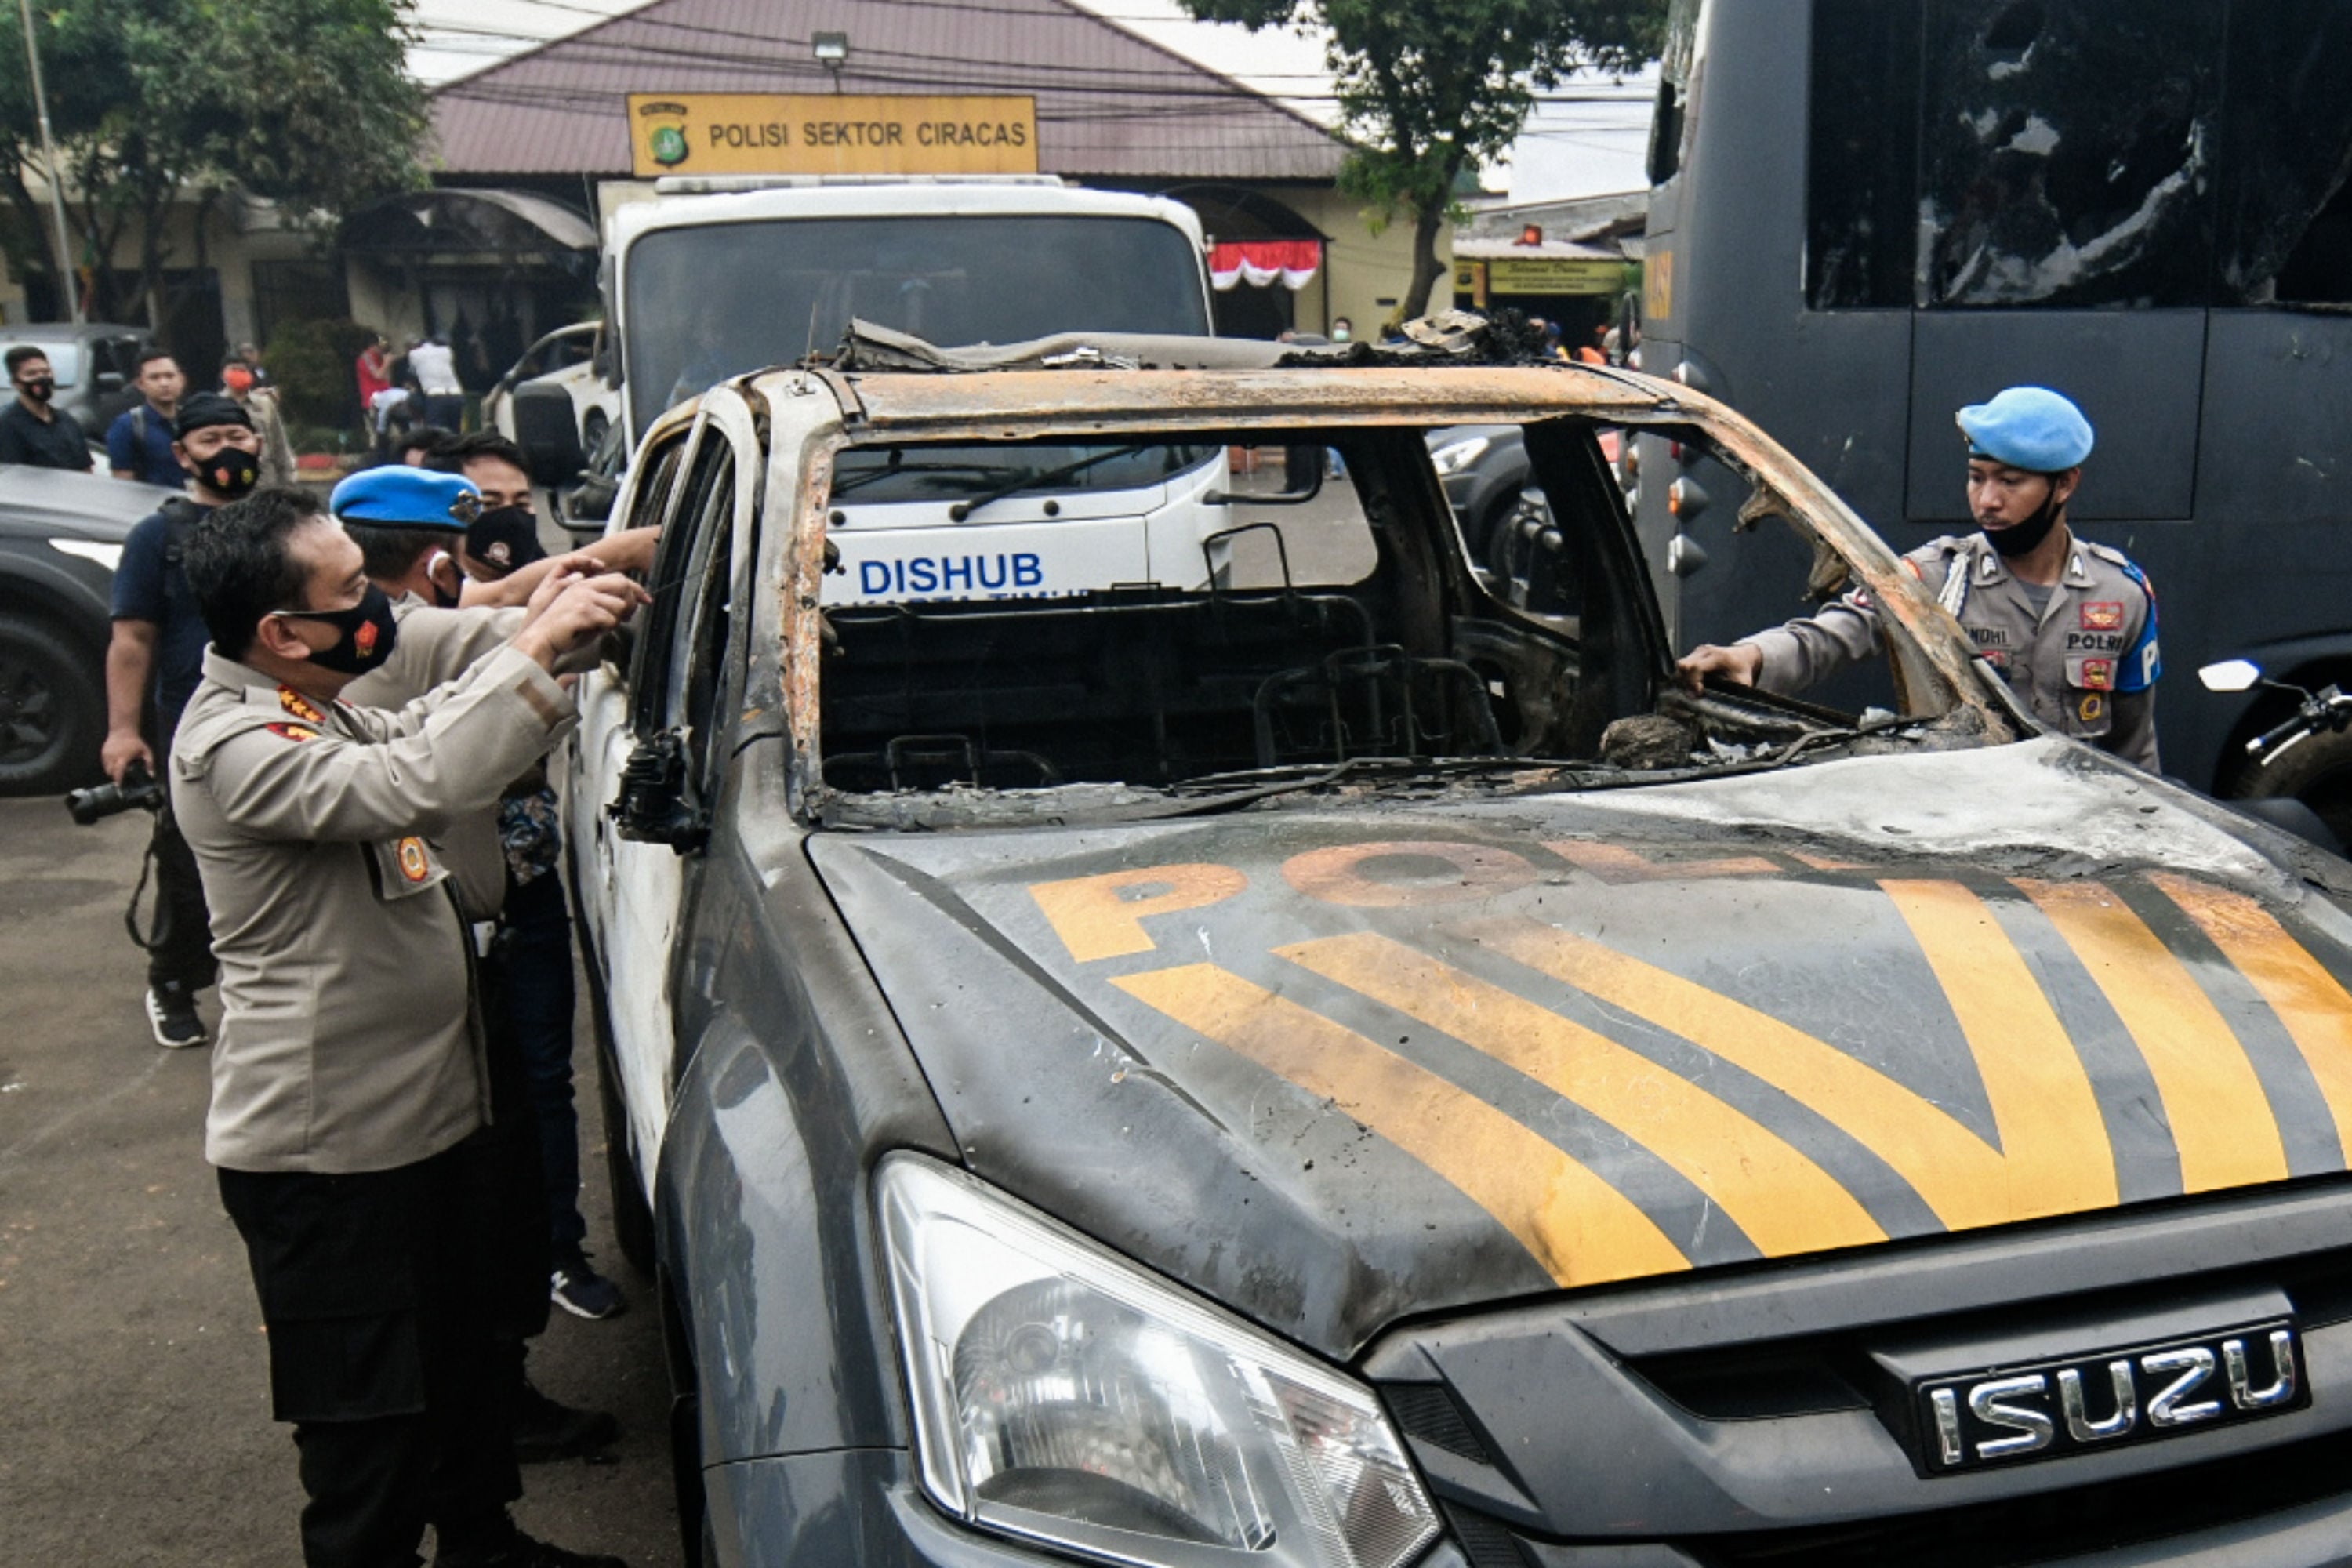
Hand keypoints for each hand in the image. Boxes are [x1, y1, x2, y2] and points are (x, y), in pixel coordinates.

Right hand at [101, 731, 152, 783]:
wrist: (123, 731)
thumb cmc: (136, 742)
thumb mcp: (146, 752)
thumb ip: (149, 764)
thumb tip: (152, 775)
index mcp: (124, 757)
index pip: (118, 771)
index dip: (118, 780)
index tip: (120, 786)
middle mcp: (113, 756)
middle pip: (111, 772)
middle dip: (115, 777)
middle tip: (122, 780)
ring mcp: (107, 754)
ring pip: (106, 769)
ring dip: (112, 772)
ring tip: (119, 771)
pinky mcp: (103, 753)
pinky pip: (104, 764)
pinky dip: (109, 766)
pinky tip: (116, 765)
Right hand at [512, 572, 649, 672]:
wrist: (543, 639)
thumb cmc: (566, 629)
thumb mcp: (588, 612)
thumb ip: (605, 605)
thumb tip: (628, 607)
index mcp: (586, 584)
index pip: (619, 579)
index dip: (636, 589)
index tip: (647, 599)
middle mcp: (585, 586)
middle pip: (623, 585)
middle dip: (631, 603)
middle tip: (626, 618)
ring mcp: (583, 597)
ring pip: (619, 605)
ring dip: (616, 619)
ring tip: (602, 627)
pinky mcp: (583, 611)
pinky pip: (609, 620)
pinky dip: (606, 628)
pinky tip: (594, 631)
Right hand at [1675, 642, 1763, 694]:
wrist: (1743, 656)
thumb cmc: (1742, 671)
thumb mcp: (1743, 682)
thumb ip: (1734, 692)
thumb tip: (1723, 708)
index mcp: (1718, 656)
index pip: (1695, 667)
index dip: (1693, 682)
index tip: (1700, 693)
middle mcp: (1706, 650)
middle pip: (1683, 665)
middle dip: (1686, 682)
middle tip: (1695, 693)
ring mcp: (1699, 650)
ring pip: (1680, 666)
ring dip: (1684, 680)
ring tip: (1695, 689)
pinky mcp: (1694, 653)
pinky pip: (1683, 665)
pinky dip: (1685, 676)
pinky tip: (1695, 683)